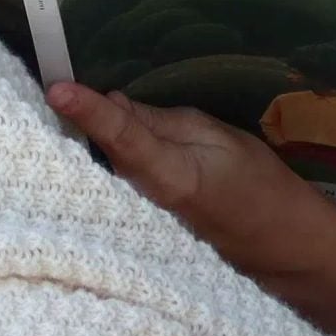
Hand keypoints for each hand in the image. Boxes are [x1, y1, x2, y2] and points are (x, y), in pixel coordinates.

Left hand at [44, 79, 335, 335]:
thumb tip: (115, 102)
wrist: (278, 248)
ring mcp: (134, 221)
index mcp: (171, 177)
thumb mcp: (219, 139)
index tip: (59, 90)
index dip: (91, 112)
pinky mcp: (132, 228)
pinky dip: (96, 162)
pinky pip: (108, 187)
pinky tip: (86, 140)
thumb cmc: (259, 186)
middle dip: (77, 123)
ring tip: (66, 106)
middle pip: (99, 155)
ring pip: (100, 170)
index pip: (123, 137)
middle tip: (56, 87)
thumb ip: (162, 123)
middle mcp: (143, 204)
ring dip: (82, 141)